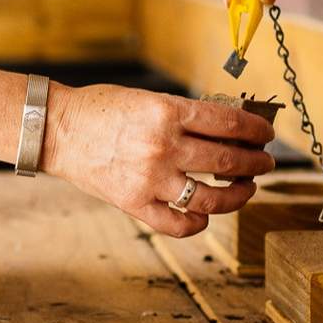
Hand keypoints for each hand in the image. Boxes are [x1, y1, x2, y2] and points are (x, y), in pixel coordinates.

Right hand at [41, 83, 275, 235]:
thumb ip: (184, 114)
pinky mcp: (134, 203)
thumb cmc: (100, 109)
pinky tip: (205, 214)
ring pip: (211, 197)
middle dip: (256, 162)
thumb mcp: (147, 99)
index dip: (256, 129)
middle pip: (228, 160)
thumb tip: (228, 128)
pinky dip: (198, 222)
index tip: (266, 133)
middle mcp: (162, 146)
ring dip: (238, 195)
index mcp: (167, 112)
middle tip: (264, 162)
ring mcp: (149, 179)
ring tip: (245, 188)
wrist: (57, 130)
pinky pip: (178, 224)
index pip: (229, 122)